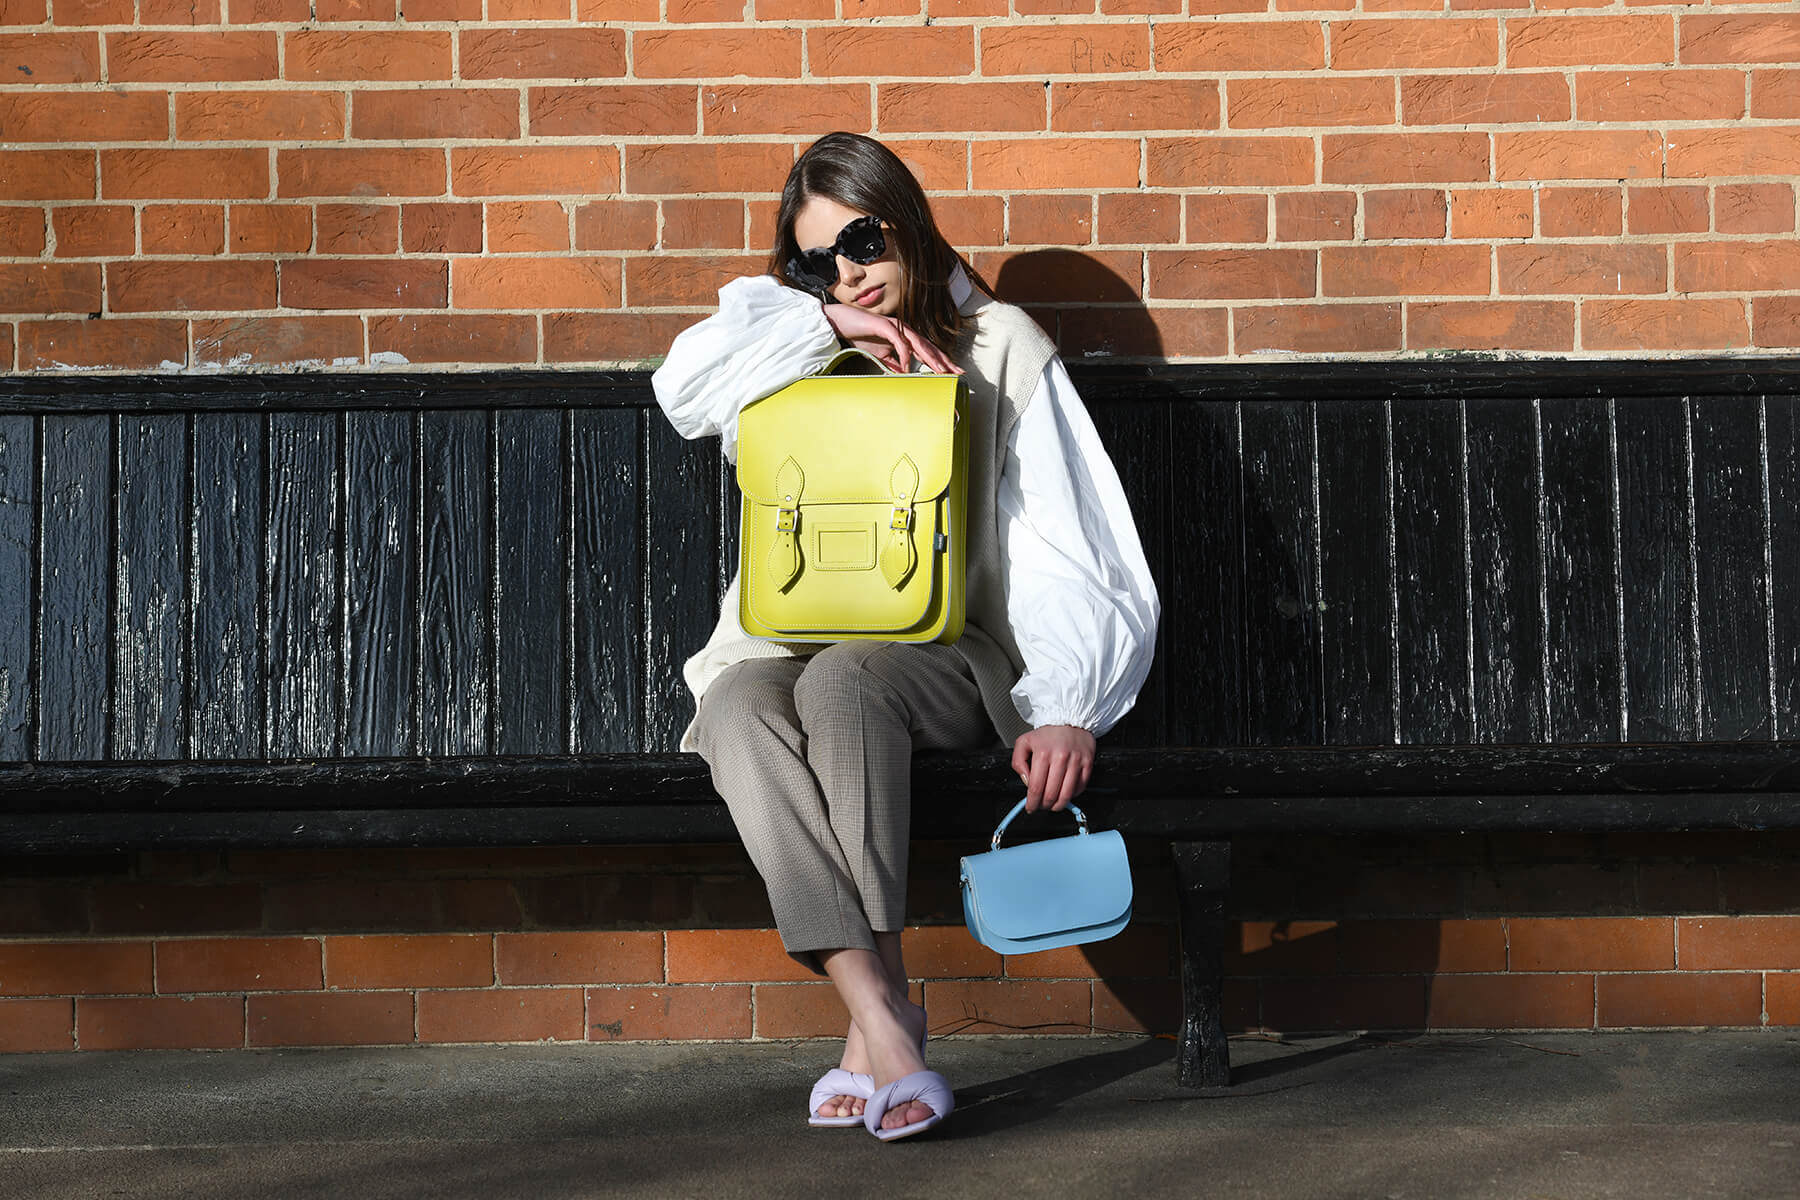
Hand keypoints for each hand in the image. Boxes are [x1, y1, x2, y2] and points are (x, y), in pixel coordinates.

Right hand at [823, 305, 962, 375]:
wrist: (840, 322)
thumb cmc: (860, 335)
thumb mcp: (880, 355)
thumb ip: (893, 363)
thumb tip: (904, 374)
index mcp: (905, 338)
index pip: (927, 351)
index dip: (941, 361)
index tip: (952, 374)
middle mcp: (904, 331)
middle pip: (929, 347)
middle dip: (943, 361)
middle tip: (956, 373)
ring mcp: (896, 327)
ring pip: (919, 343)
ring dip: (930, 358)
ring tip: (940, 371)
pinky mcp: (885, 326)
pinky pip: (899, 343)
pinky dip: (904, 355)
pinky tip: (908, 367)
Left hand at [1011, 725, 1095, 812]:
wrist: (1070, 719)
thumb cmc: (1048, 734)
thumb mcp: (1024, 742)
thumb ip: (1018, 762)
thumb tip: (1026, 781)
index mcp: (1042, 754)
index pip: (1036, 787)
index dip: (1032, 803)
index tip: (1031, 807)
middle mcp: (1060, 758)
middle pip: (1051, 794)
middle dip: (1044, 805)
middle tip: (1041, 806)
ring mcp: (1075, 762)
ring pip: (1066, 794)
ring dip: (1058, 805)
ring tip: (1053, 805)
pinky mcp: (1087, 763)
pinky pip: (1080, 787)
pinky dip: (1072, 795)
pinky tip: (1065, 793)